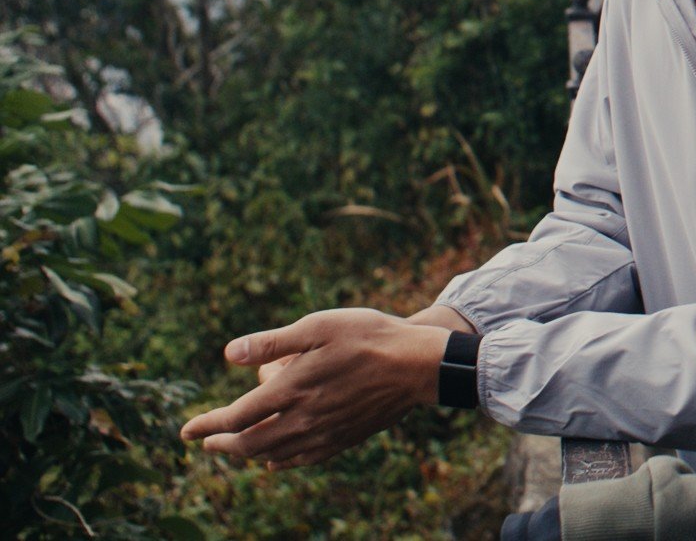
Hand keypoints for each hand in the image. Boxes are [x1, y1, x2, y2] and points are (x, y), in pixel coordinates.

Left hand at [180, 308, 451, 469]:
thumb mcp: (319, 326)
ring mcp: (325, 432)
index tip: (186, 431)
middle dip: (222, 444)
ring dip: (247, 454)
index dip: (207, 425)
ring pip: (274, 454)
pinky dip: (282, 461)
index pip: (236, 416)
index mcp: (292, 388)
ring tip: (234, 449)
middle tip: (206, 442)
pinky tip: (276, 461)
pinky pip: (304, 459)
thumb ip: (273, 342)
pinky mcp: (345, 438)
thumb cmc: (370, 336)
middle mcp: (304, 418)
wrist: (418, 365)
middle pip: (250, 442)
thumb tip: (230, 354)